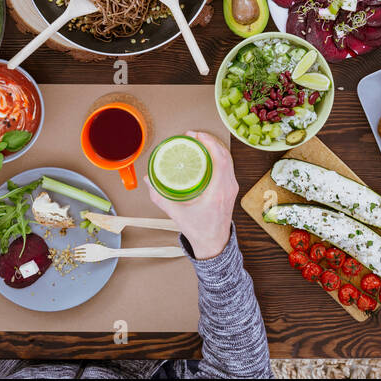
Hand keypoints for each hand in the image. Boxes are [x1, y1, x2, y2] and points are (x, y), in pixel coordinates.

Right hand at [147, 131, 237, 259]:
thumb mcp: (176, 214)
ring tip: (200, 141)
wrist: (214, 244)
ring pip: (228, 159)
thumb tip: (148, 180)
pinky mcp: (231, 189)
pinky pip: (228, 166)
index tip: (196, 135)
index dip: (209, 142)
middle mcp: (228, 187)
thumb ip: (160, 197)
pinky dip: (219, 156)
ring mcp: (232, 188)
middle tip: (194, 135)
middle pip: (225, 155)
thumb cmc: (199, 231)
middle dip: (210, 140)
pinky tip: (207, 154)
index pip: (220, 159)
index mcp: (218, 192)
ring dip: (216, 147)